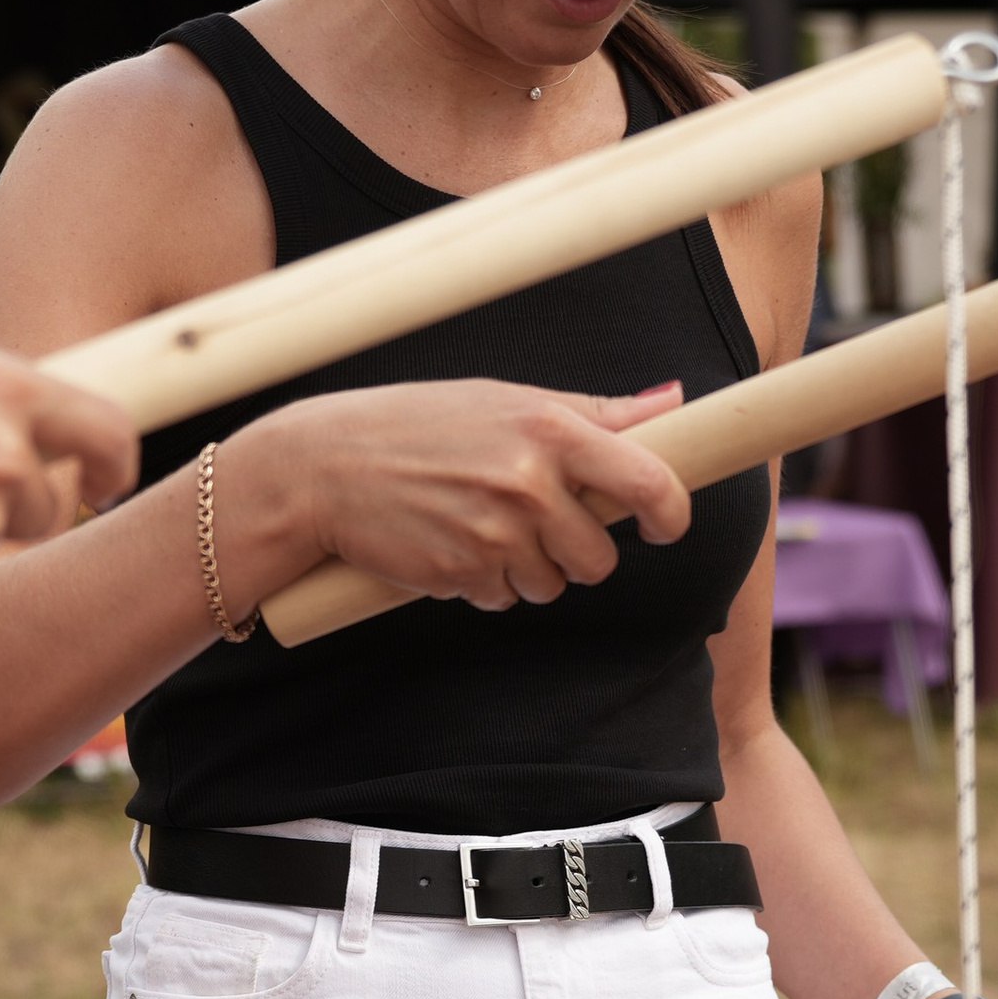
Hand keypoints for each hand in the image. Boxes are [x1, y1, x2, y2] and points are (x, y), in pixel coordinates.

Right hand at [229, 379, 693, 613]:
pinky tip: (450, 545)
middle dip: (575, 552)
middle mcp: (530, 483)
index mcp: (550, 429)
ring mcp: (497, 534)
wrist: (323, 468)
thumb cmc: (418, 426)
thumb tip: (674, 400)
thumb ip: (593, 411)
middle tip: (531, 523)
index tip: (664, 524)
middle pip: (599, 556)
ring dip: (526, 570)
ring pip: (552, 585)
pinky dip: (484, 584)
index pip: (649, 481)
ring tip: (479, 527)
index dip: (671, 513)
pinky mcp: (465, 575)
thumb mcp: (504, 401)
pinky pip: (503, 599)